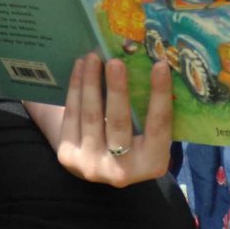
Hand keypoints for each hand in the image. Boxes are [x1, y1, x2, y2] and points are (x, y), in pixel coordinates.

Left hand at [56, 53, 173, 186]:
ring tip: (92, 57)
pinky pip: (72, 116)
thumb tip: (151, 62)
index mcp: (152, 163)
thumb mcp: (148, 135)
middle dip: (116, 89)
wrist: (98, 163)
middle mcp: (122, 171)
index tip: (160, 66)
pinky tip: (80, 68)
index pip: (159, 126)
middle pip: (119, 123)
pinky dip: (76, 88)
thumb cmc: (132, 139)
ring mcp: (92, 166)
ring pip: (91, 116)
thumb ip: (150, 110)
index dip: (160, 95)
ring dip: (90, 82)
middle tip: (115, 62)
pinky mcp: (69, 157)